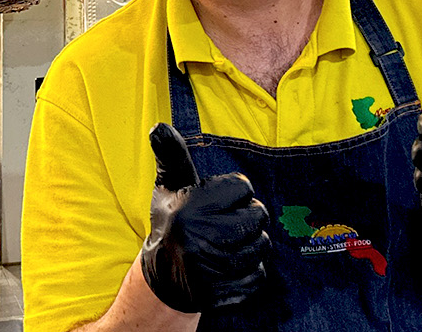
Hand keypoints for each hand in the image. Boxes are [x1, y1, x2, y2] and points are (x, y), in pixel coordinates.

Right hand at [140, 123, 270, 312]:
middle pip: (258, 216)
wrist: (164, 276)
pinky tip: (228, 268)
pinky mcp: (222, 295)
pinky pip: (259, 276)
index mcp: (188, 209)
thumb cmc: (174, 220)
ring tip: (225, 245)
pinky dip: (249, 271)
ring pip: (262, 246)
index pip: (243, 187)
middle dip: (246, 218)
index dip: (234, 193)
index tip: (216, 203)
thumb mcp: (170, 186)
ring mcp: (210, 271)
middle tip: (224, 225)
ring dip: (250, 245)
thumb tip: (159, 127)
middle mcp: (199, 240)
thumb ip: (172, 155)